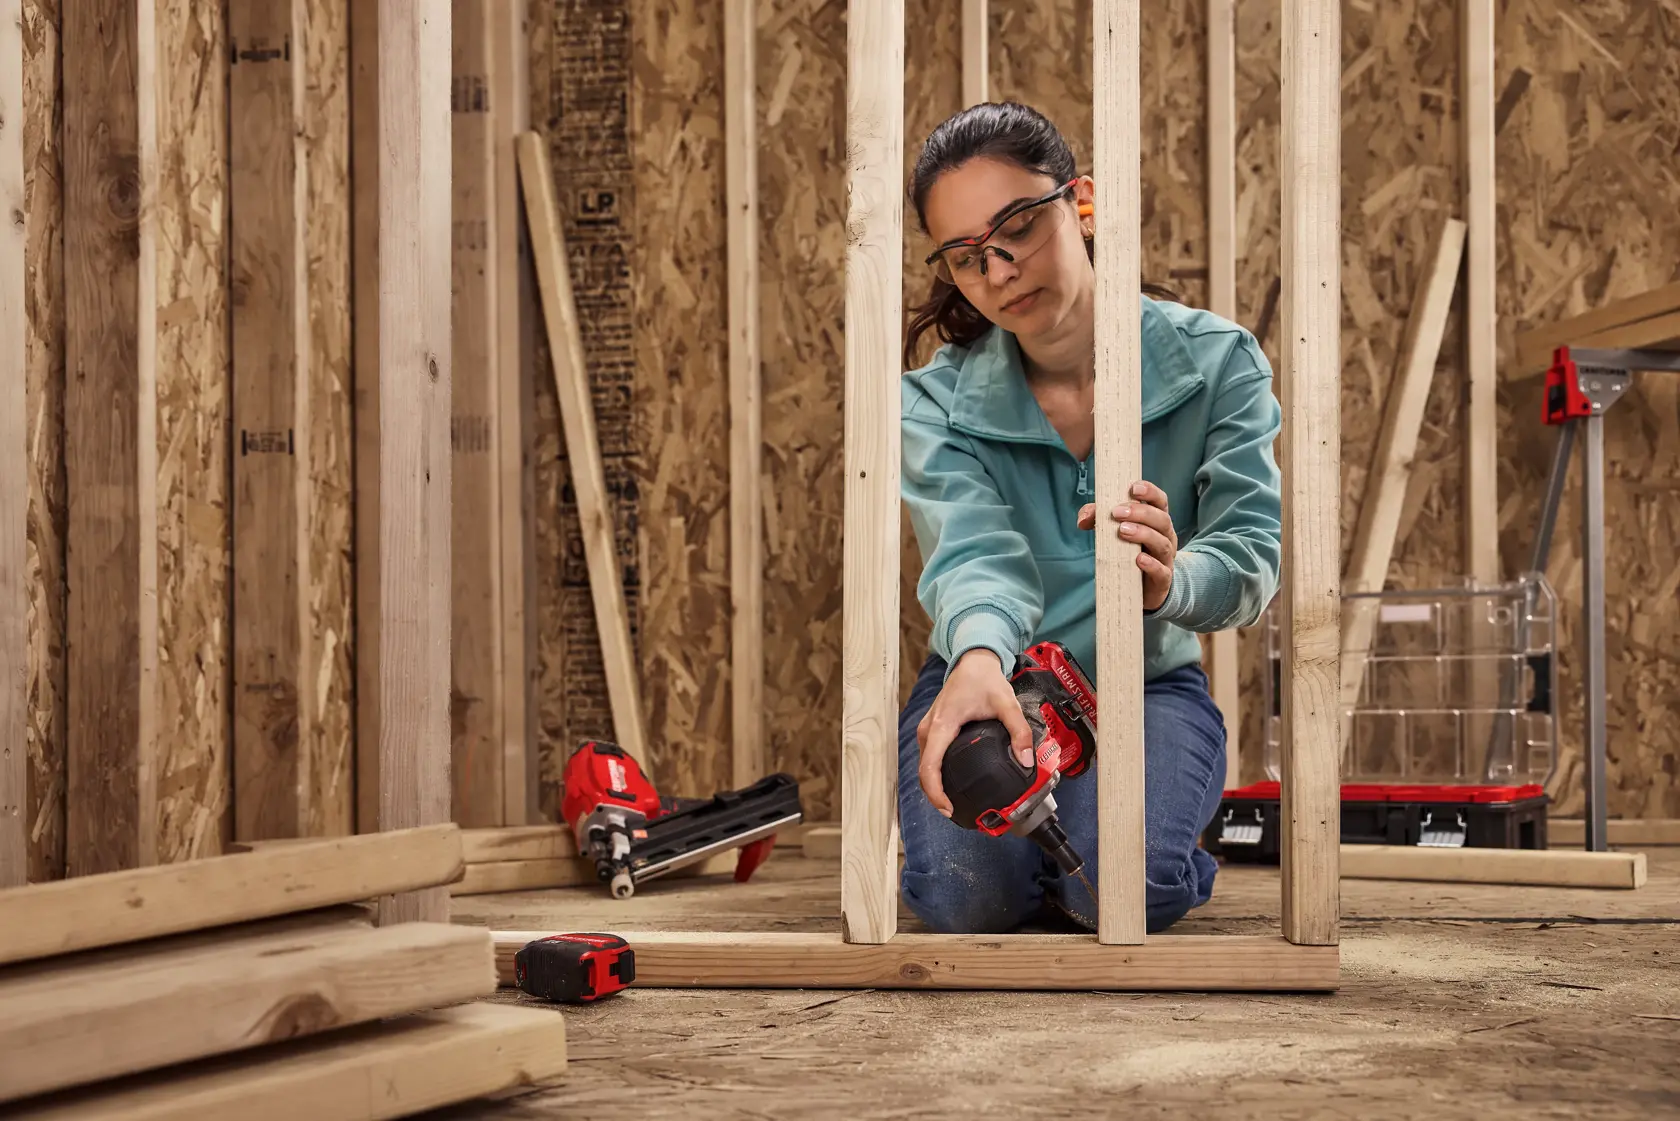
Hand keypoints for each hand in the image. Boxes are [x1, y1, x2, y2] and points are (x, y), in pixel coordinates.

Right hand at [915, 648, 1035, 817]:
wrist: (973, 662)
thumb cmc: (985, 680)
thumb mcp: (1007, 703)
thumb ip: (1019, 731)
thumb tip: (1025, 760)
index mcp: (942, 725)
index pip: (929, 767)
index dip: (936, 793)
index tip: (948, 808)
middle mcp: (929, 730)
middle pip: (924, 771)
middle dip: (936, 795)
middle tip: (956, 812)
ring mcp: (928, 730)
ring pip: (925, 765)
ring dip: (935, 785)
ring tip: (954, 801)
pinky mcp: (932, 730)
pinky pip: (929, 757)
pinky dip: (935, 773)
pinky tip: (951, 783)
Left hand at [1077, 479, 1177, 610]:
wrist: (1143, 588)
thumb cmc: (1129, 552)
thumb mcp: (1114, 532)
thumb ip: (1098, 519)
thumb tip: (1083, 519)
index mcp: (1156, 521)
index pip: (1160, 501)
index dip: (1150, 492)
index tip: (1133, 488)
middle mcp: (1166, 536)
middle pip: (1162, 520)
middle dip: (1140, 513)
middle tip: (1117, 513)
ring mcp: (1166, 558)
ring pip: (1162, 543)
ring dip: (1143, 534)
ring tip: (1122, 531)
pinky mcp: (1163, 579)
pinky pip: (1162, 571)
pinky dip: (1151, 564)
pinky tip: (1139, 559)